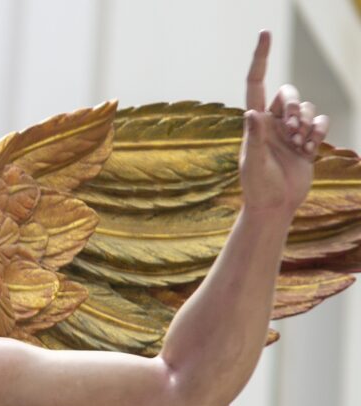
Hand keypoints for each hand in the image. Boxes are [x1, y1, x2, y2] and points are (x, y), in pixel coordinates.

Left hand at [240, 31, 329, 217]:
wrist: (275, 206)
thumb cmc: (258, 187)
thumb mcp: (253, 163)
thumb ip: (255, 138)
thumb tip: (251, 113)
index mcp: (254, 121)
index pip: (256, 83)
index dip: (261, 57)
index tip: (266, 32)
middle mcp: (271, 122)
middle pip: (289, 92)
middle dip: (295, 105)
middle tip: (291, 129)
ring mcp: (290, 130)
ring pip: (307, 108)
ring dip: (307, 124)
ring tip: (299, 145)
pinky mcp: (307, 140)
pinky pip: (320, 121)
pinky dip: (318, 131)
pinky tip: (309, 149)